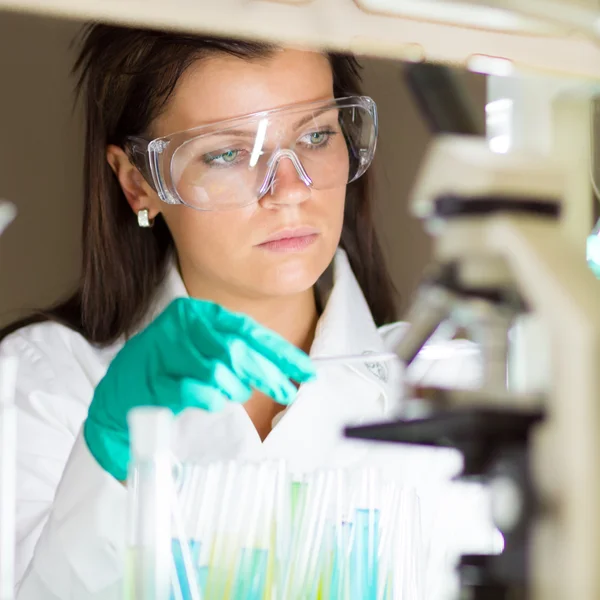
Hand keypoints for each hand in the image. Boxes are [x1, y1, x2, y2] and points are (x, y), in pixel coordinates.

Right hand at [83, 298, 314, 479]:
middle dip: (269, 374)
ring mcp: (165, 350)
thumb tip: (284, 370)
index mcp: (198, 313)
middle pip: (238, 349)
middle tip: (288, 393)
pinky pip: (196, 390)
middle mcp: (182, 325)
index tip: (306, 371)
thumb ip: (239, 354)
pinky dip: (211, 399)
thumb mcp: (204, 352)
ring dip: (236, 388)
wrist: (119, 397)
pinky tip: (214, 401)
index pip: (248, 330)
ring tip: (237, 396)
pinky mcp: (153, 379)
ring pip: (219, 369)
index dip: (280, 352)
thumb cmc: (169, 372)